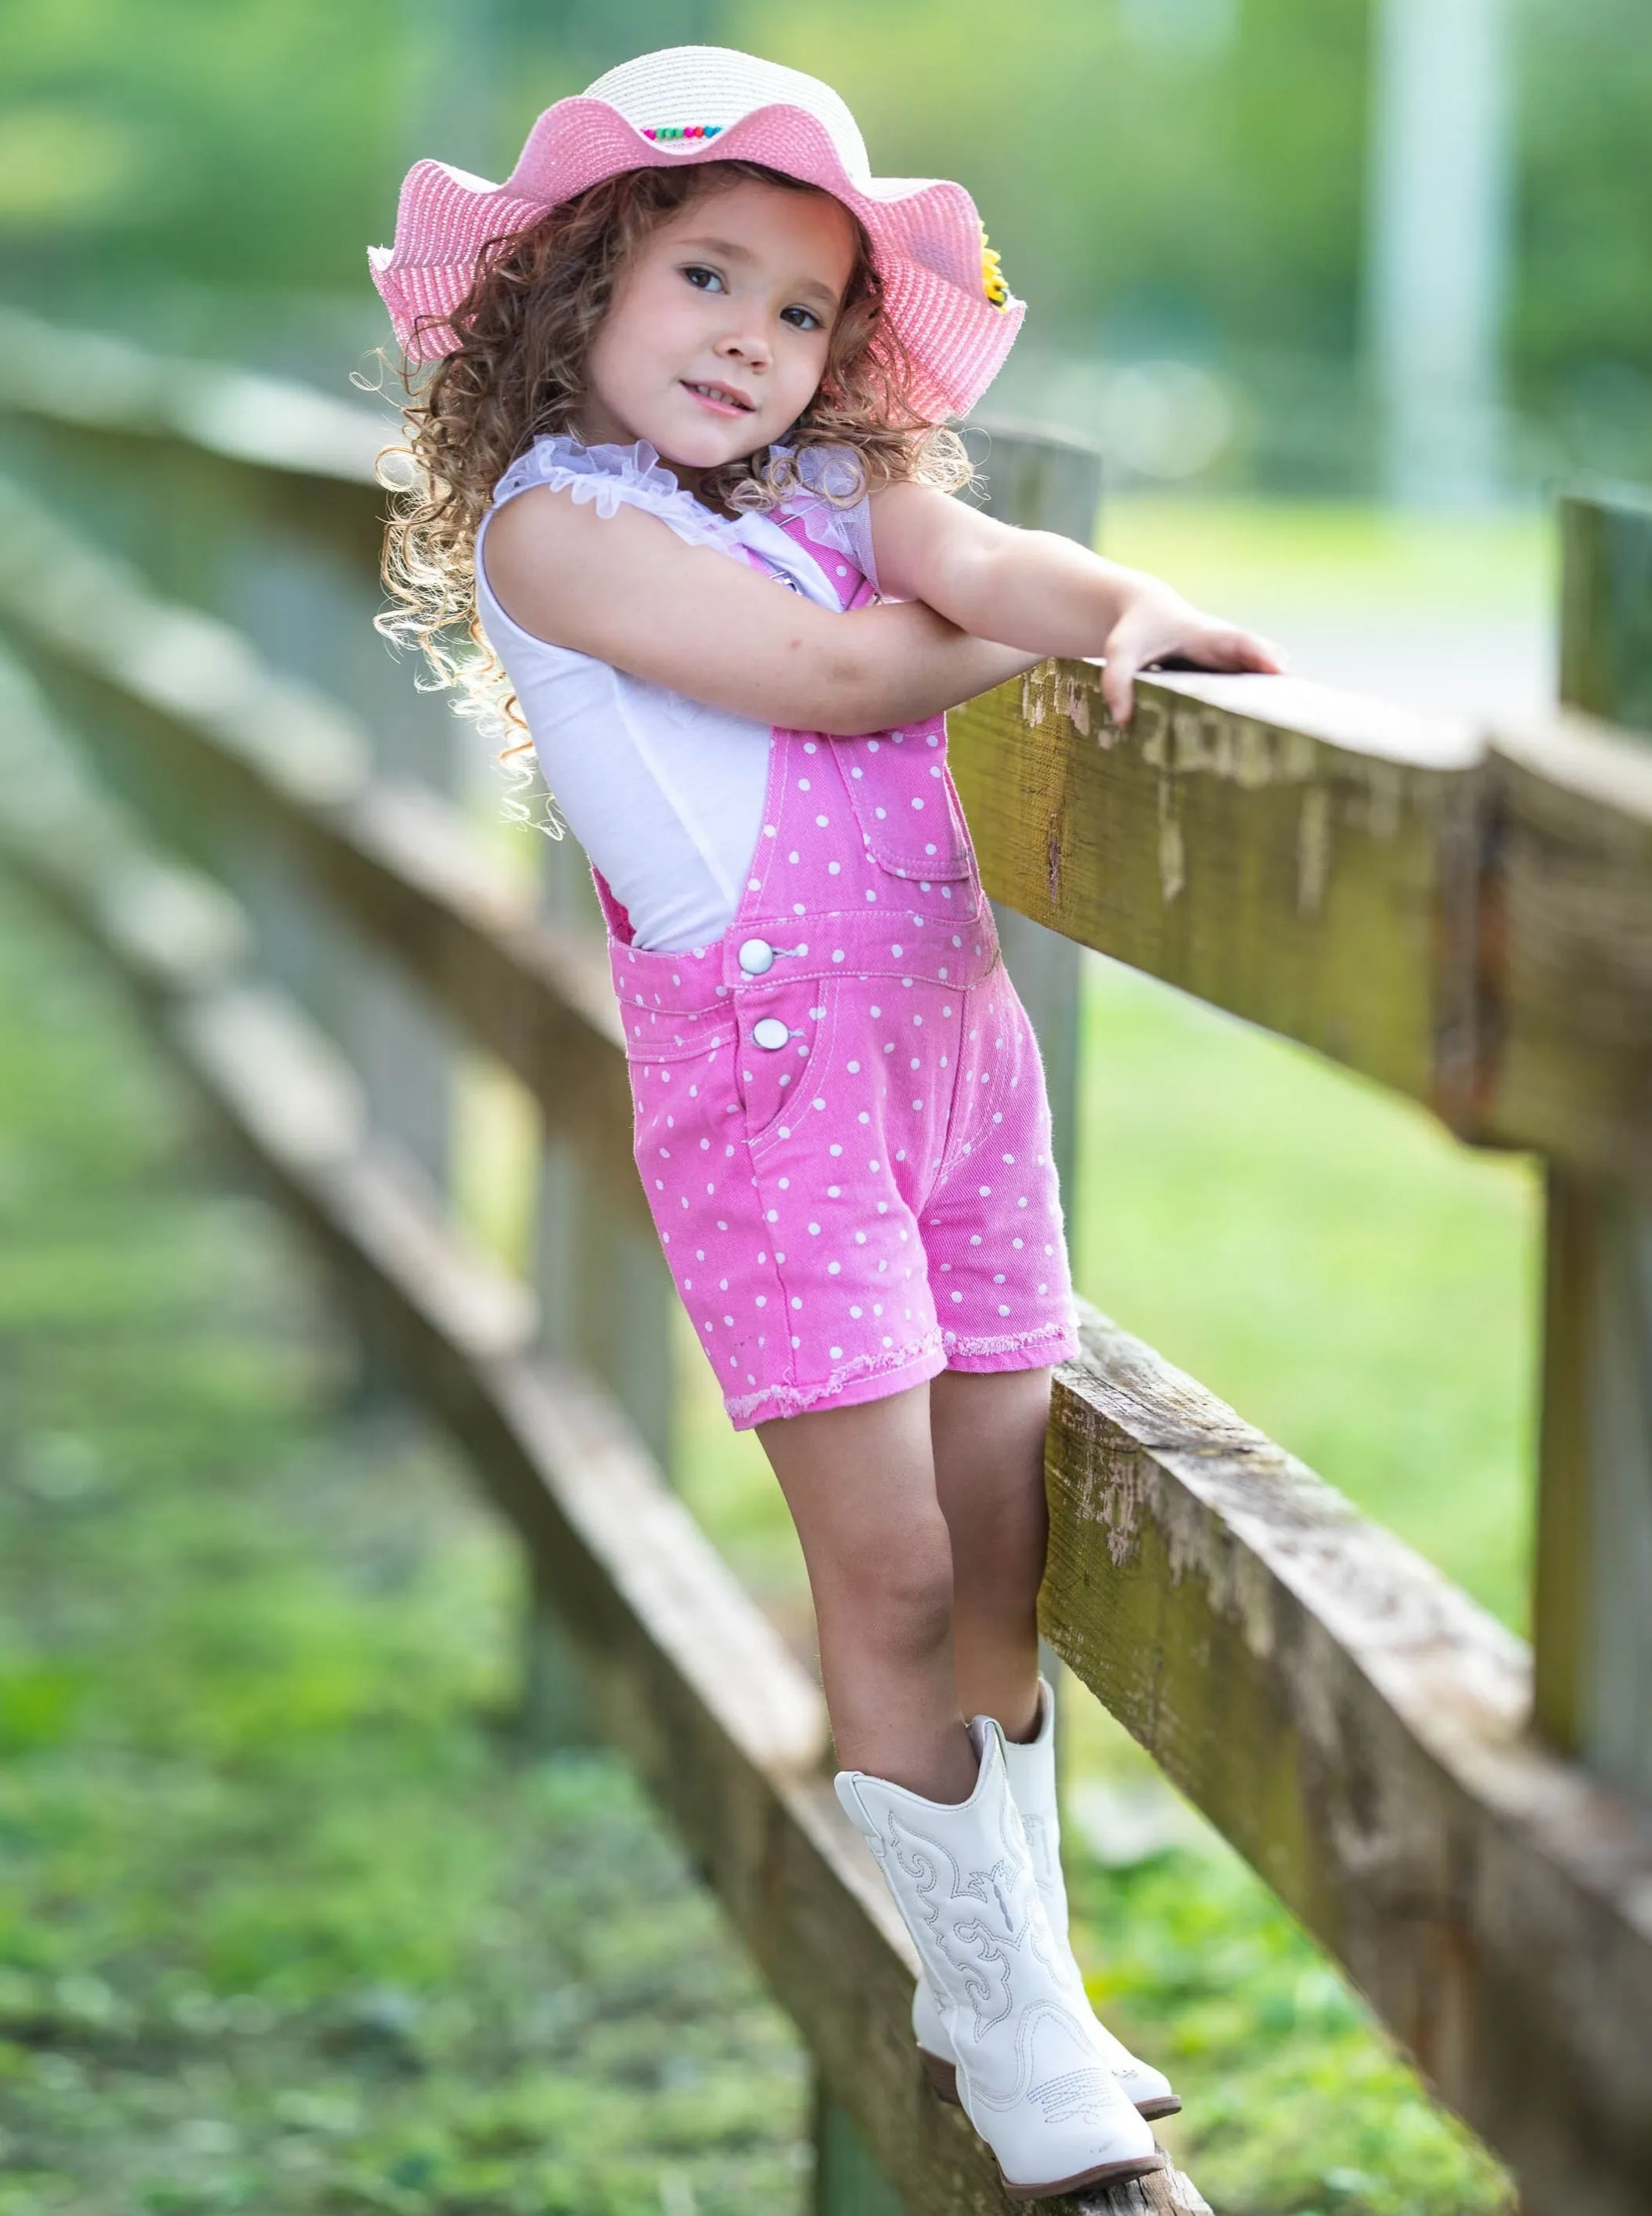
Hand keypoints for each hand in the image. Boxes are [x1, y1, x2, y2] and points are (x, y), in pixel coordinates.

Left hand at [1100, 582, 1285, 725]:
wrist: (1147, 614)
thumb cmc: (1135, 633)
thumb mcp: (1119, 651)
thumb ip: (1117, 680)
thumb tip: (1123, 720)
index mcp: (1206, 635)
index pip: (1239, 642)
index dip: (1260, 654)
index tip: (1280, 670)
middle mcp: (1228, 649)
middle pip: (1263, 664)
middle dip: (1281, 685)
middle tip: (1302, 710)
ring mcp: (1232, 664)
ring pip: (1263, 680)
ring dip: (1278, 702)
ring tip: (1296, 733)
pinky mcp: (1230, 678)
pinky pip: (1251, 692)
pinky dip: (1262, 709)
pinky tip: (1272, 741)